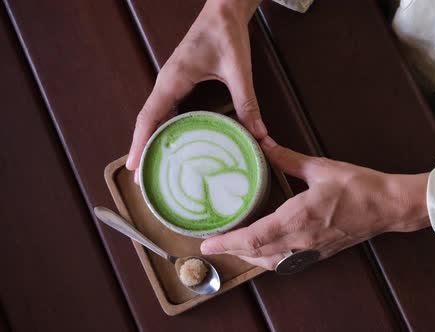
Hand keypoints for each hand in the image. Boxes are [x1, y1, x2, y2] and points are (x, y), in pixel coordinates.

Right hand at [126, 0, 264, 180]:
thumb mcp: (238, 70)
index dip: (139, 144)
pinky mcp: (178, 81)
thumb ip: (247, 103)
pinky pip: (165, 109)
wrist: (223, 9)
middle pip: (147, 122)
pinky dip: (163, 128)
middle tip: (143, 181)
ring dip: (151, 140)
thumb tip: (260, 135)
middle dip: (142, 150)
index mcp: (172, 80)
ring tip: (152, 169)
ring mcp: (170, 82)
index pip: (148, 117)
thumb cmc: (226, 34)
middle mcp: (165, 82)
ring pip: (154, 116)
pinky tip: (172, 144)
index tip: (133, 169)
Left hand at [200, 137, 430, 269]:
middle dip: (232, 252)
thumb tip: (263, 143)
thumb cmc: (359, 186)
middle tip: (213, 243)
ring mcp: (311, 250)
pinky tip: (264, 251)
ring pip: (271, 263)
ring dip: (249, 258)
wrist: (389, 206)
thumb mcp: (320, 168)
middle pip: (257, 255)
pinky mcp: (320, 253)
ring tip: (234, 247)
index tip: (207, 243)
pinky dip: (269, 260)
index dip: (228, 243)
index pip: (254, 237)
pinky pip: (288, 264)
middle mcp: (301, 240)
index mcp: (298, 218)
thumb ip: (287, 158)